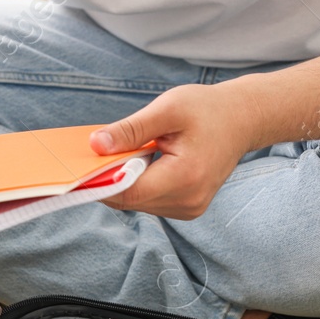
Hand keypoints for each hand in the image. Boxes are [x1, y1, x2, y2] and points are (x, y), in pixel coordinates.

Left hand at [89, 82, 257, 220]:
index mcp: (185, 178)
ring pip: (137, 202)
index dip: (99, 182)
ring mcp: (188, 209)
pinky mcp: (186, 209)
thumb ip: (131, 129)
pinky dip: (138, 184)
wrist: (242, 119)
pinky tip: (139, 162)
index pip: (127, 191)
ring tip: (125, 153)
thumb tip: (95, 145)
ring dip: (124, 181)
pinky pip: (149, 201)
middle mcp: (188, 202)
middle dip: (110, 178)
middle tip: (95, 153)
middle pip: (129, 200)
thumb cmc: (207, 109)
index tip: (76, 169)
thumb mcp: (168, 109)